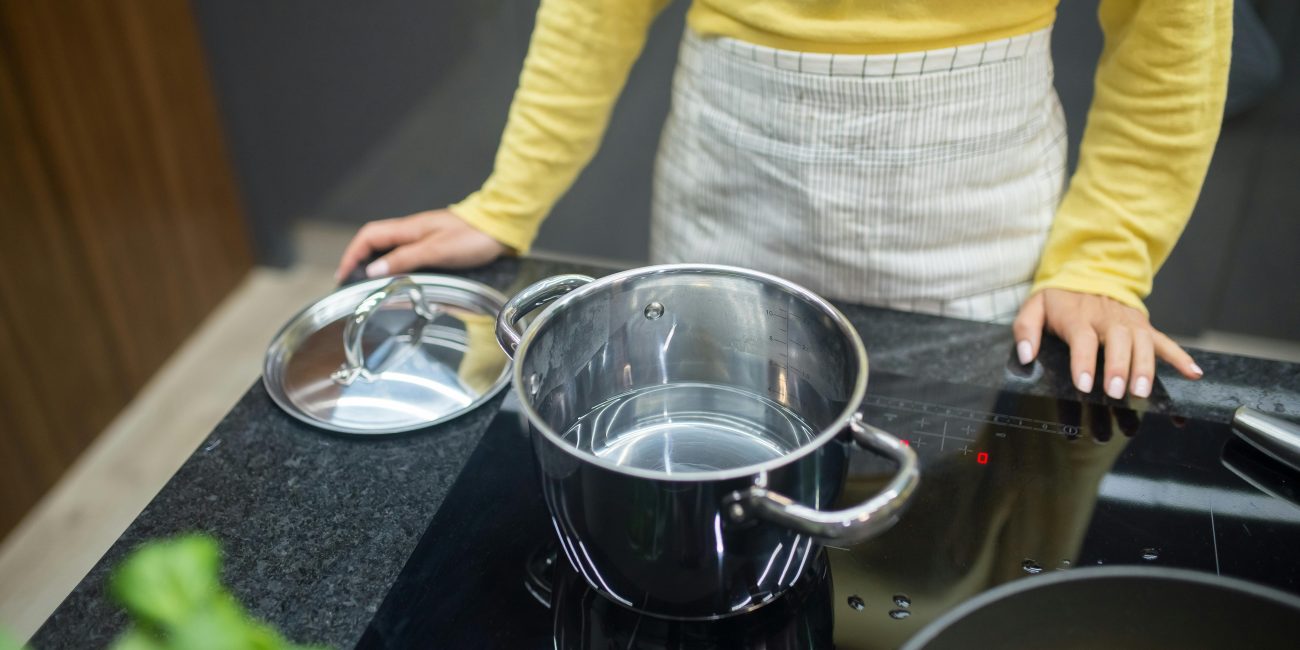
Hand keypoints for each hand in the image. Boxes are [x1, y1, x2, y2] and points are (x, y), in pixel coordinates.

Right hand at [334, 209, 507, 280]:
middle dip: (359, 261)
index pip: (369, 236)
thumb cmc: (473, 237)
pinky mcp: (434, 246)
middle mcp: (412, 232)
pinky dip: (395, 267)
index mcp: (409, 229)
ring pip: (390, 250)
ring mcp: (423, 238)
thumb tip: (373, 270)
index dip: (352, 254)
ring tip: (370, 286)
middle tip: (352, 284)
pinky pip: (406, 255)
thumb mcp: (437, 250)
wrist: (500, 229)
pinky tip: (398, 280)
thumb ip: (406, 259)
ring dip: (377, 265)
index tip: (343, 274)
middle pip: (375, 243)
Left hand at [1012, 289, 1202, 398]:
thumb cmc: (1060, 299)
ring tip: (1143, 391)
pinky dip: (1180, 357)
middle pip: (1117, 341)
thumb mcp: (1034, 307)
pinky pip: (1165, 341)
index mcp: (1078, 317)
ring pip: (1143, 343)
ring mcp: (1129, 323)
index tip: (1084, 385)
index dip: (1083, 363)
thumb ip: (1025, 330)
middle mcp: (1107, 319)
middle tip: (1118, 392)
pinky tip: (1194, 374)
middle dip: (1119, 367)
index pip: (1082, 340)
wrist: (1089, 272)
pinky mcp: (1144, 327)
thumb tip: (1025, 355)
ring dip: (1145, 367)